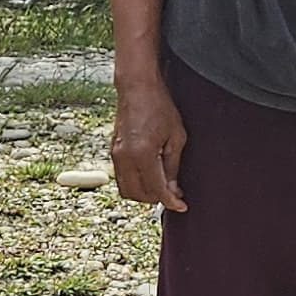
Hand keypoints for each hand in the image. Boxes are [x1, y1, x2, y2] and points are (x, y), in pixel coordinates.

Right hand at [110, 78, 189, 211]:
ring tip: (164, 187)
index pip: (156, 189)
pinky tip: (151, 177)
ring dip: (145, 194)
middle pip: (139, 195)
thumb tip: (172, 190)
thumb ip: (173, 166)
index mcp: (142, 154)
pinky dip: (136, 184)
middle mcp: (125, 158)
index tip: (182, 206)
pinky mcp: (113, 152)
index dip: (170, 201)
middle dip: (157, 199)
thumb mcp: (176, 137)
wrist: (137, 89)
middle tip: (175, 194)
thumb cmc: (160, 108)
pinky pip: (122, 178)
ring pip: (127, 190)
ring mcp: (115, 155)